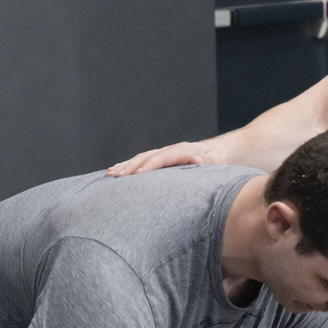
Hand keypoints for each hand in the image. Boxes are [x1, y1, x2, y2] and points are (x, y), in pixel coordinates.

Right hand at [107, 140, 227, 175]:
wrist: (215, 153)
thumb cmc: (217, 162)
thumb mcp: (217, 162)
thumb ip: (208, 161)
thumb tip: (195, 159)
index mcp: (183, 150)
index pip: (162, 157)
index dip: (149, 166)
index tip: (136, 175)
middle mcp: (170, 150)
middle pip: (146, 157)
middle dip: (130, 167)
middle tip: (115, 177)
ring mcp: (163, 153)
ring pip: (140, 158)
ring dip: (124, 166)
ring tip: (109, 175)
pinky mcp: (158, 159)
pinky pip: (140, 162)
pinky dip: (127, 166)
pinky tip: (114, 172)